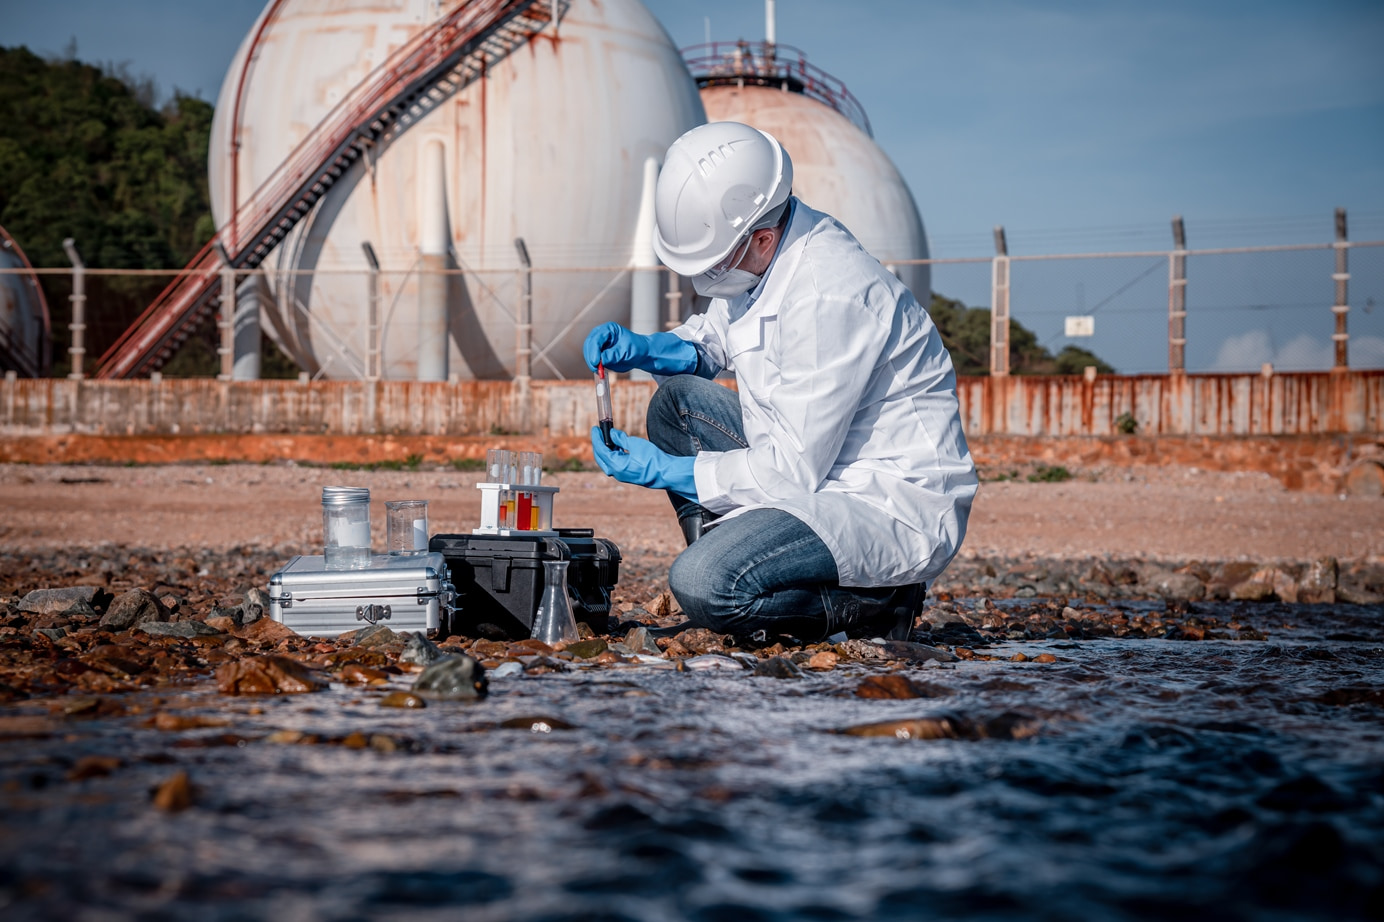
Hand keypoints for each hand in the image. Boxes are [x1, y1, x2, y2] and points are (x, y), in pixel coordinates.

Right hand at [583, 322, 697, 375]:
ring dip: (592, 362)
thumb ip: (613, 355)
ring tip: (600, 371)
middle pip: (589, 344)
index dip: (593, 350)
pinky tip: (600, 371)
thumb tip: (601, 360)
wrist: (641, 354)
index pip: (596, 338)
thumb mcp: (627, 352)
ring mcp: (599, 343)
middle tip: (596, 369)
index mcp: (609, 329)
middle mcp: (602, 334)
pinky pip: (593, 359)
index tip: (595, 362)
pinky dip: (595, 365)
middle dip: (591, 357)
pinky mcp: (599, 352)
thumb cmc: (637, 349)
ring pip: (589, 352)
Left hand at [590, 426, 697, 500]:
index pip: (600, 450)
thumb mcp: (635, 444)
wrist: (666, 473)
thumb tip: (612, 434)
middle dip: (599, 444)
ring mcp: (623, 475)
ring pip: (608, 461)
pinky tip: (617, 446)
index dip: (597, 438)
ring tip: (608, 437)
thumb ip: (620, 439)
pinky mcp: (629, 475)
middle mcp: (617, 473)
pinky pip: (616, 464)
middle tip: (598, 432)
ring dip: (607, 449)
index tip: (595, 428)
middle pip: (601, 457)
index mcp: (616, 466)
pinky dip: (614, 454)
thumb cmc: (652, 459)